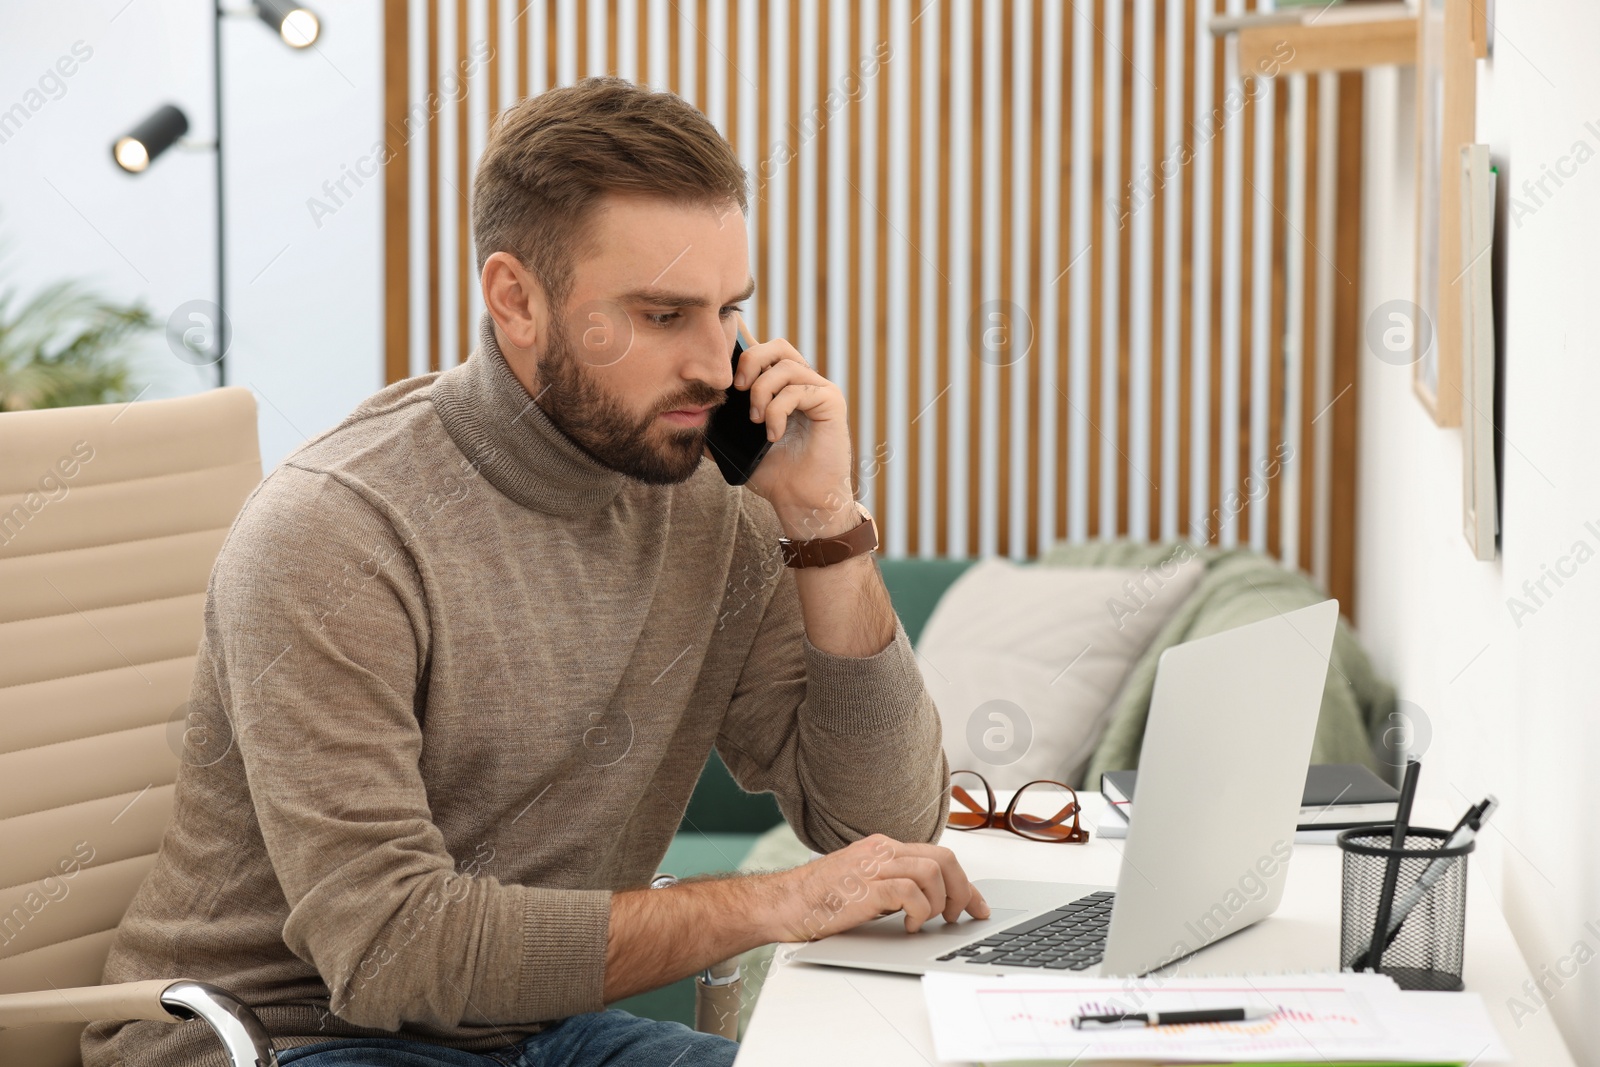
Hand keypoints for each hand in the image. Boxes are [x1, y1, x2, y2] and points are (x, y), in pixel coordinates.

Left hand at [729, 315, 856, 537]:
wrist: (799, 501)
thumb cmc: (773, 474)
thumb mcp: (734, 446)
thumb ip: (716, 425)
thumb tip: (689, 411)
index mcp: (781, 387)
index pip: (763, 351)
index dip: (743, 346)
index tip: (723, 363)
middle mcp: (802, 383)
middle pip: (776, 346)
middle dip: (750, 361)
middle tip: (737, 388)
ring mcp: (818, 390)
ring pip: (785, 365)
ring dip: (762, 391)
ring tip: (755, 421)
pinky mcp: (831, 401)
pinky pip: (799, 388)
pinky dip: (778, 410)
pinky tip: (773, 434)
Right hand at [766, 834, 990, 941]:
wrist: (783, 904)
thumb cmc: (819, 899)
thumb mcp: (864, 884)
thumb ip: (893, 884)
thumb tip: (929, 901)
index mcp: (883, 848)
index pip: (938, 855)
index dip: (965, 882)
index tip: (976, 904)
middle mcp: (882, 851)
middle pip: (944, 859)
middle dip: (963, 891)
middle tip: (962, 916)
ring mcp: (874, 867)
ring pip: (933, 872)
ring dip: (940, 902)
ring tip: (928, 921)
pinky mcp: (867, 887)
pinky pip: (911, 892)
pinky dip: (920, 911)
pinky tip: (909, 924)